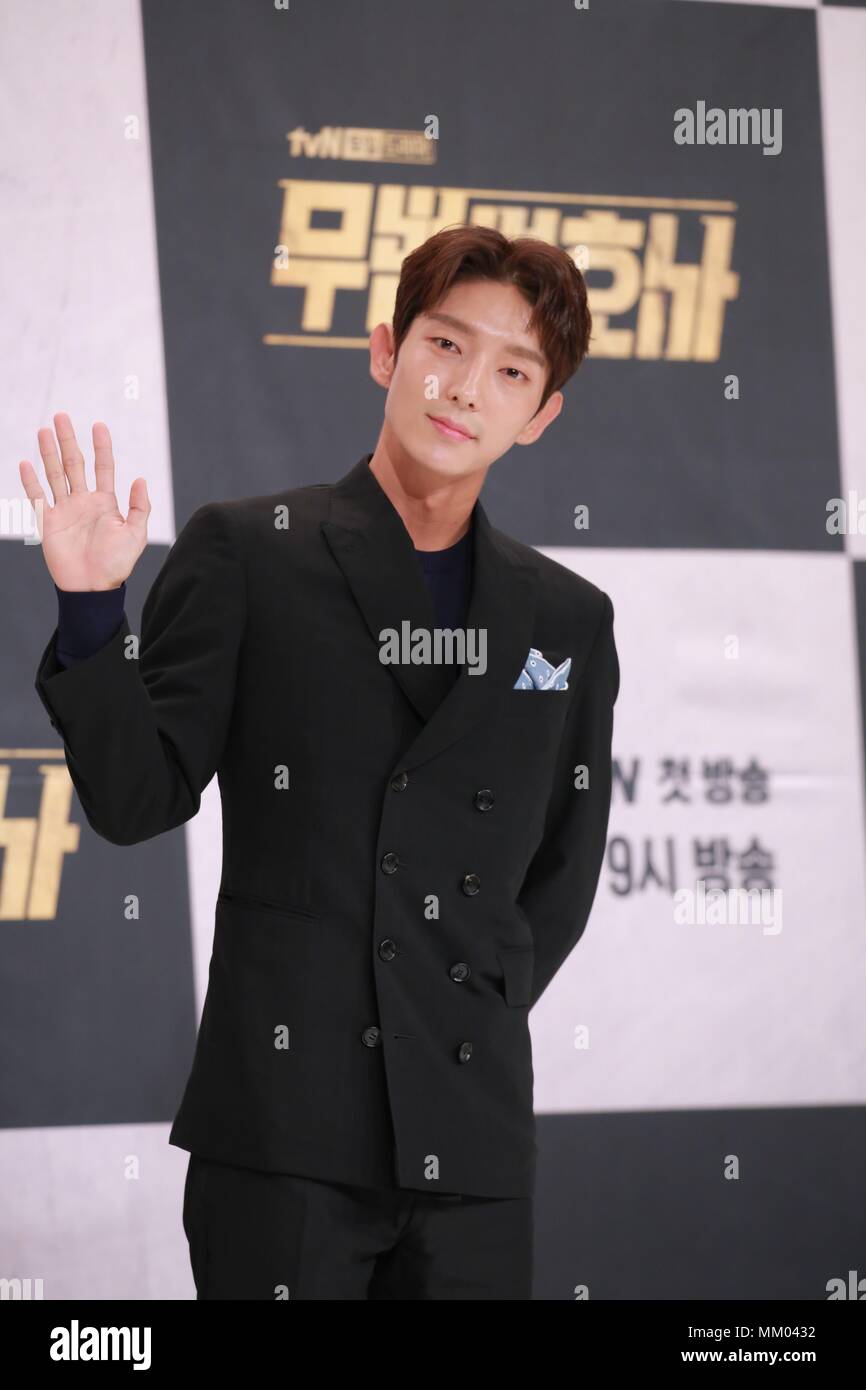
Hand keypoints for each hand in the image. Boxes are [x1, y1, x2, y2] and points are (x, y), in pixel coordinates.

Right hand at [19, 413, 149, 591]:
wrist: (92, 587)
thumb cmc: (116, 564)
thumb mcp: (136, 534)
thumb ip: (139, 507)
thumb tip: (140, 479)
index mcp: (105, 502)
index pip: (103, 467)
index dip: (101, 446)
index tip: (98, 425)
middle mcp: (83, 502)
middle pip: (74, 464)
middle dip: (68, 440)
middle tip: (62, 417)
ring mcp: (65, 510)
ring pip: (55, 474)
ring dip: (49, 453)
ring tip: (44, 430)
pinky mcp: (49, 522)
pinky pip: (38, 497)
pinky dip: (31, 481)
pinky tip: (25, 463)